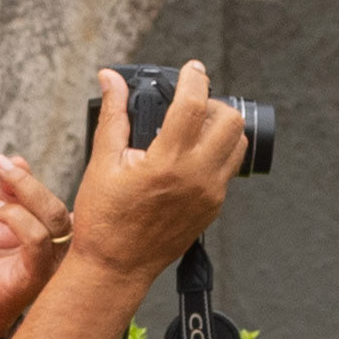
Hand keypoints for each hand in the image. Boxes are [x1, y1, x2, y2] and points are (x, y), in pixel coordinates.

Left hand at [0, 150, 71, 338]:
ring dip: (23, 194)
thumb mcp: (3, 218)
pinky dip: (17, 219)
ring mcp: (54, 260)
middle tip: (1, 164)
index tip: (7, 160)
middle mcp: (65, 244)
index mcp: (62, 229)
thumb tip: (15, 159)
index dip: (35, 177)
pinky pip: (37, 241)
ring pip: (52, 217)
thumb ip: (11, 190)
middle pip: (58, 204)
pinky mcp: (37, 274)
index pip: (58, 197)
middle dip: (27, 180)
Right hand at [69, 62, 247, 286]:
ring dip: (220, 130)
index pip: (194, 103)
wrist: (114, 268)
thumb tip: (110, 79)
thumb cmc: (103, 221)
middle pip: (230, 119)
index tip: (192, 70)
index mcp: (166, 162)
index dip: (195, 78)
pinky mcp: (213, 207)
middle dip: (213, 105)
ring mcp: (209, 193)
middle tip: (192, 109)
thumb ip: (113, 115)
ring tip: (194, 135)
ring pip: (237, 143)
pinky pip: (228, 169)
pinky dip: (215, 156)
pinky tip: (190, 161)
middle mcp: (195, 176)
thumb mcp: (102, 164)